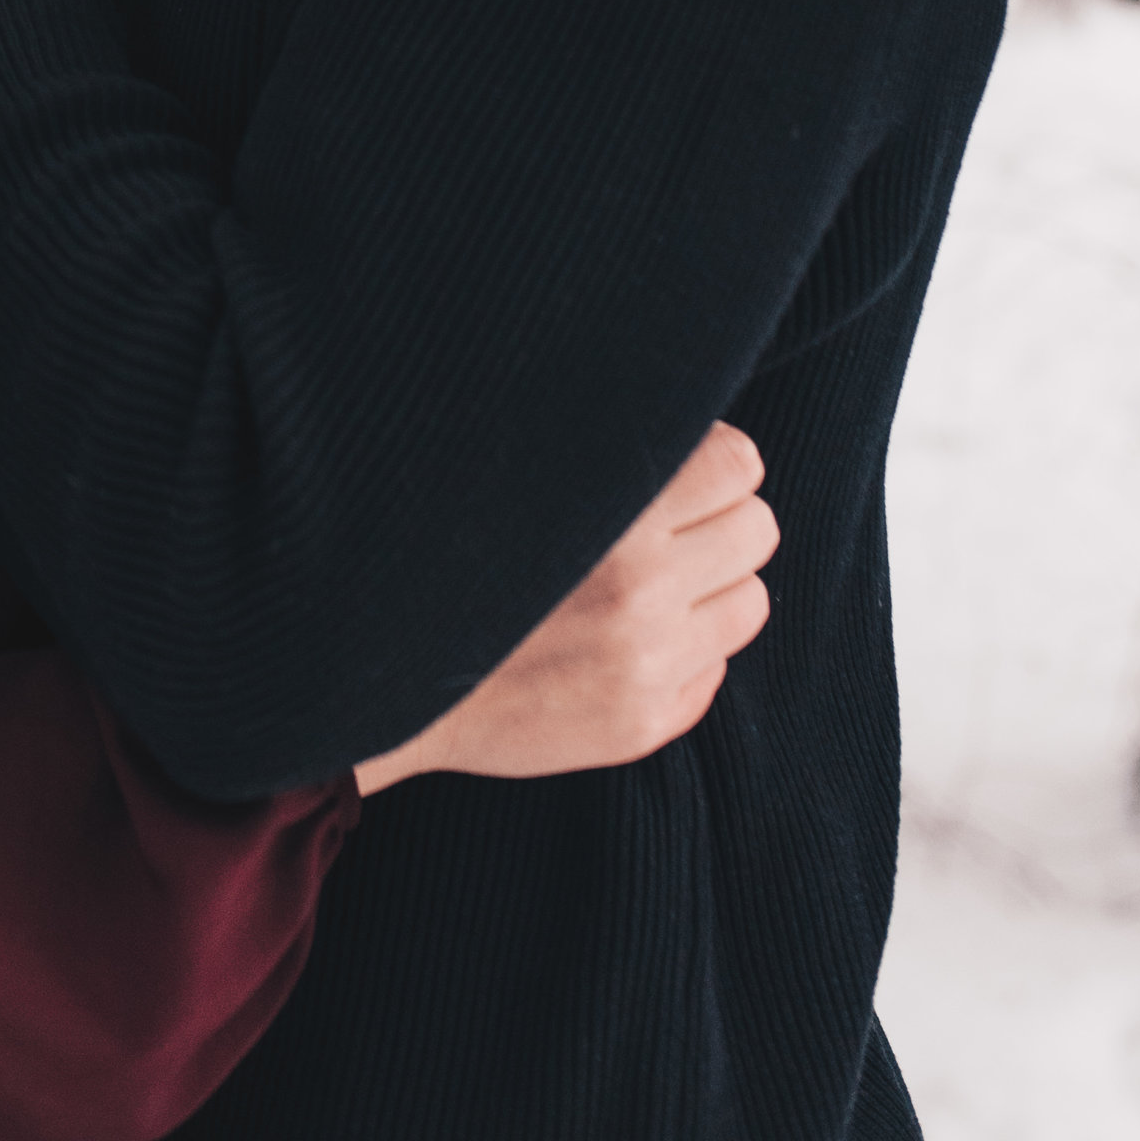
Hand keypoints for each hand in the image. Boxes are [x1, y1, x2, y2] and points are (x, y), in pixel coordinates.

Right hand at [354, 423, 777, 794]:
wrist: (381, 673)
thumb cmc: (447, 551)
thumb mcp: (514, 473)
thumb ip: (596, 448)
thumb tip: (678, 417)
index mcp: (610, 512)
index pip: (738, 465)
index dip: (712, 460)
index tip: (678, 468)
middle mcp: (639, 591)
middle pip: (758, 529)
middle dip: (721, 520)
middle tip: (669, 526)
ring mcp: (646, 665)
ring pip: (750, 601)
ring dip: (712, 587)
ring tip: (650, 583)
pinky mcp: (643, 724)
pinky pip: (715, 669)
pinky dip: (685, 650)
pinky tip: (624, 640)